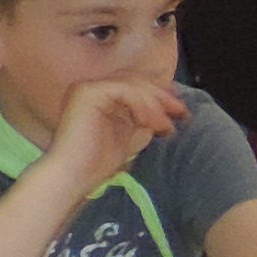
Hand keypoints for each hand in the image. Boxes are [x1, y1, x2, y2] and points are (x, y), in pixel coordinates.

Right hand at [43, 77, 190, 182]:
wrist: (75, 176)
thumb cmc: (99, 163)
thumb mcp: (132, 134)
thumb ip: (145, 116)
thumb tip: (169, 106)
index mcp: (100, 96)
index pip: (135, 84)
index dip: (160, 94)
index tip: (180, 111)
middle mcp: (91, 87)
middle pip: (136, 80)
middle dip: (162, 96)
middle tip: (182, 113)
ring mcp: (87, 87)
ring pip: (132, 83)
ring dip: (155, 104)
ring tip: (164, 127)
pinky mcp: (87, 92)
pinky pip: (124, 90)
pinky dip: (141, 105)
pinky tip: (148, 123)